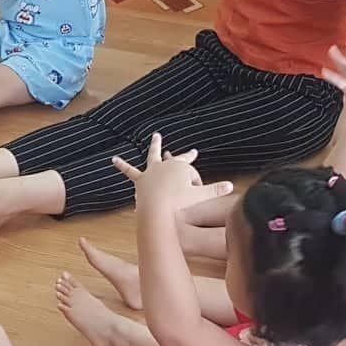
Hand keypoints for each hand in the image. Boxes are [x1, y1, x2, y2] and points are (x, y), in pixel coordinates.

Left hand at [110, 134, 233, 213]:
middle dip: (184, 155)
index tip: (198, 191)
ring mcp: (152, 171)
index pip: (191, 172)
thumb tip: (232, 186)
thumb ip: (215, 190)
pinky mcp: (140, 180)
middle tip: (190, 152)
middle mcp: (166, 166)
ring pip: (153, 156)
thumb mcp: (201, 195)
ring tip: (156, 136)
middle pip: (176, 158)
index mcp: (181, 168)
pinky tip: (113, 159)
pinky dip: (121, 165)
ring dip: (155, 146)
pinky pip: (129, 171)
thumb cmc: (179, 202)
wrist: (158, 209)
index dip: (197, 182)